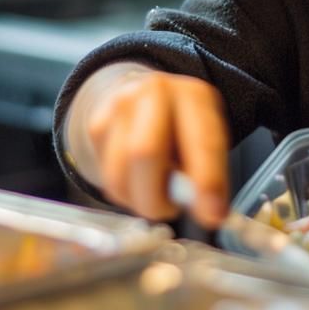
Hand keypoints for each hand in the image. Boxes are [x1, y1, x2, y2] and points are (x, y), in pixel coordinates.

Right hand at [66, 63, 229, 226]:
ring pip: (119, 175)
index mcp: (193, 96)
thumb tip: (208, 211)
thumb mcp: (208, 139)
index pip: (200, 140)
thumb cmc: (184, 127)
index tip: (213, 215)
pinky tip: (139, 183)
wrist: (146, 98)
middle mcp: (153, 94)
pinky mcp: (96, 127)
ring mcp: (119, 107)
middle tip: (172, 211)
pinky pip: (108, 180)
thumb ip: (210, 171)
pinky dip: (126, 195)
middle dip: (158, 198)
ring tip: (157, 196)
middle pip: (145, 152)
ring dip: (140, 201)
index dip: (207, 181)